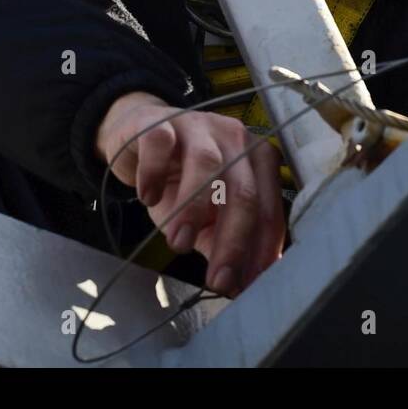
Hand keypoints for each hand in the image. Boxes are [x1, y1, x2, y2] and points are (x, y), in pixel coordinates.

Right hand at [95, 91, 284, 295]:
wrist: (140, 135)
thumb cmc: (180, 178)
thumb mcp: (205, 214)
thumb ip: (222, 241)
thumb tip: (239, 285)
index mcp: (258, 160)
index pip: (267, 210)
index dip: (259, 251)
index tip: (245, 286)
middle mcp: (236, 138)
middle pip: (242, 192)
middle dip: (232, 242)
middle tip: (217, 280)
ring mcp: (198, 125)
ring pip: (206, 164)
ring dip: (193, 210)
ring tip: (179, 244)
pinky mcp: (159, 122)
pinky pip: (159, 143)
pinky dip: (153, 173)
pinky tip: (148, 198)